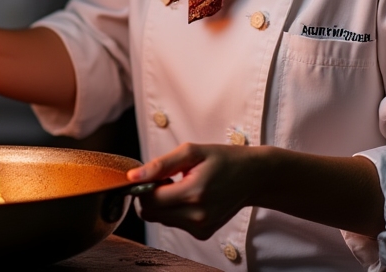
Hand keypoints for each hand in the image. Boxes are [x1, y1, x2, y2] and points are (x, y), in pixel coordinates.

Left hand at [129, 142, 263, 239]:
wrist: (252, 176)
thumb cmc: (223, 159)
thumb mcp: (192, 152)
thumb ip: (160, 165)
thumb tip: (133, 177)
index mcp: (194, 193)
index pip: (149, 200)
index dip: (143, 187)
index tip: (154, 174)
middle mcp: (197, 216)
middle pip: (151, 213)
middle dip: (151, 195)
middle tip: (168, 178)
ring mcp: (201, 228)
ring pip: (160, 219)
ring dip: (163, 203)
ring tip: (182, 185)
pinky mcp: (203, 234)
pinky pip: (174, 224)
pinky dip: (174, 210)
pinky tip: (190, 197)